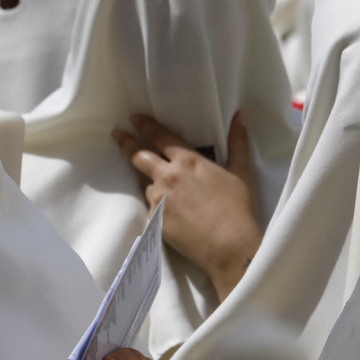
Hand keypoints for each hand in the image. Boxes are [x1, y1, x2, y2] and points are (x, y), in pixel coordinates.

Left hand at [112, 111, 260, 300]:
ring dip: (154, 186)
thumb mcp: (241, 171)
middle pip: (139, 156)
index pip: (160, 137)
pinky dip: (160, 209)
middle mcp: (167, 176)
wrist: (229, 246)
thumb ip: (238, 141)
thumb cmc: (238, 208)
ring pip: (148, 186)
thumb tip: (242, 113)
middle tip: (117, 134)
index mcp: (187, 161)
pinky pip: (153, 210)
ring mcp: (158, 199)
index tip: (133, 118)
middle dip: (126, 143)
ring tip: (170, 196)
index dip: (145, 125)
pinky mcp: (154, 221)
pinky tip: (175, 217)